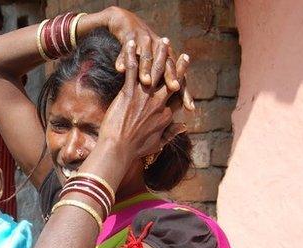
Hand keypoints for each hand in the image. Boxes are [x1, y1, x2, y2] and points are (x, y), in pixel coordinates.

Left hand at [98, 40, 189, 163]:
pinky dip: (131, 56)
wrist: (117, 149)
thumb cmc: (135, 150)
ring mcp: (144, 97)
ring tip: (163, 42)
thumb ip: (171, 133)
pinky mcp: (129, 93)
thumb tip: (185, 126)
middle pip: (171, 80)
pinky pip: (132, 70)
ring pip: (154, 70)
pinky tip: (131, 44)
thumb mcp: (157, 143)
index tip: (185, 78)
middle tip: (183, 55)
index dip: (181, 85)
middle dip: (178, 66)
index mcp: (165, 115)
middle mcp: (158, 104)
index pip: (176, 98)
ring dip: (159, 54)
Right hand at [103, 6, 194, 109]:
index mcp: (167, 58)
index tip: (190, 109)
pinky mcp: (131, 36)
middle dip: (172, 83)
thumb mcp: (154, 66)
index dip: (184, 94)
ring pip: (148, 58)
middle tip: (175, 97)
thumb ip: (164, 86)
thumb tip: (175, 104)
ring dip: (146, 69)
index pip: (178, 79)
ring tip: (146, 82)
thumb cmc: (140, 47)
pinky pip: (128, 48)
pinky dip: (125, 57)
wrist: (126, 21)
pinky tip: (118, 68)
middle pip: (167, 69)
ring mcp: (146, 41)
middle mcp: (160, 49)